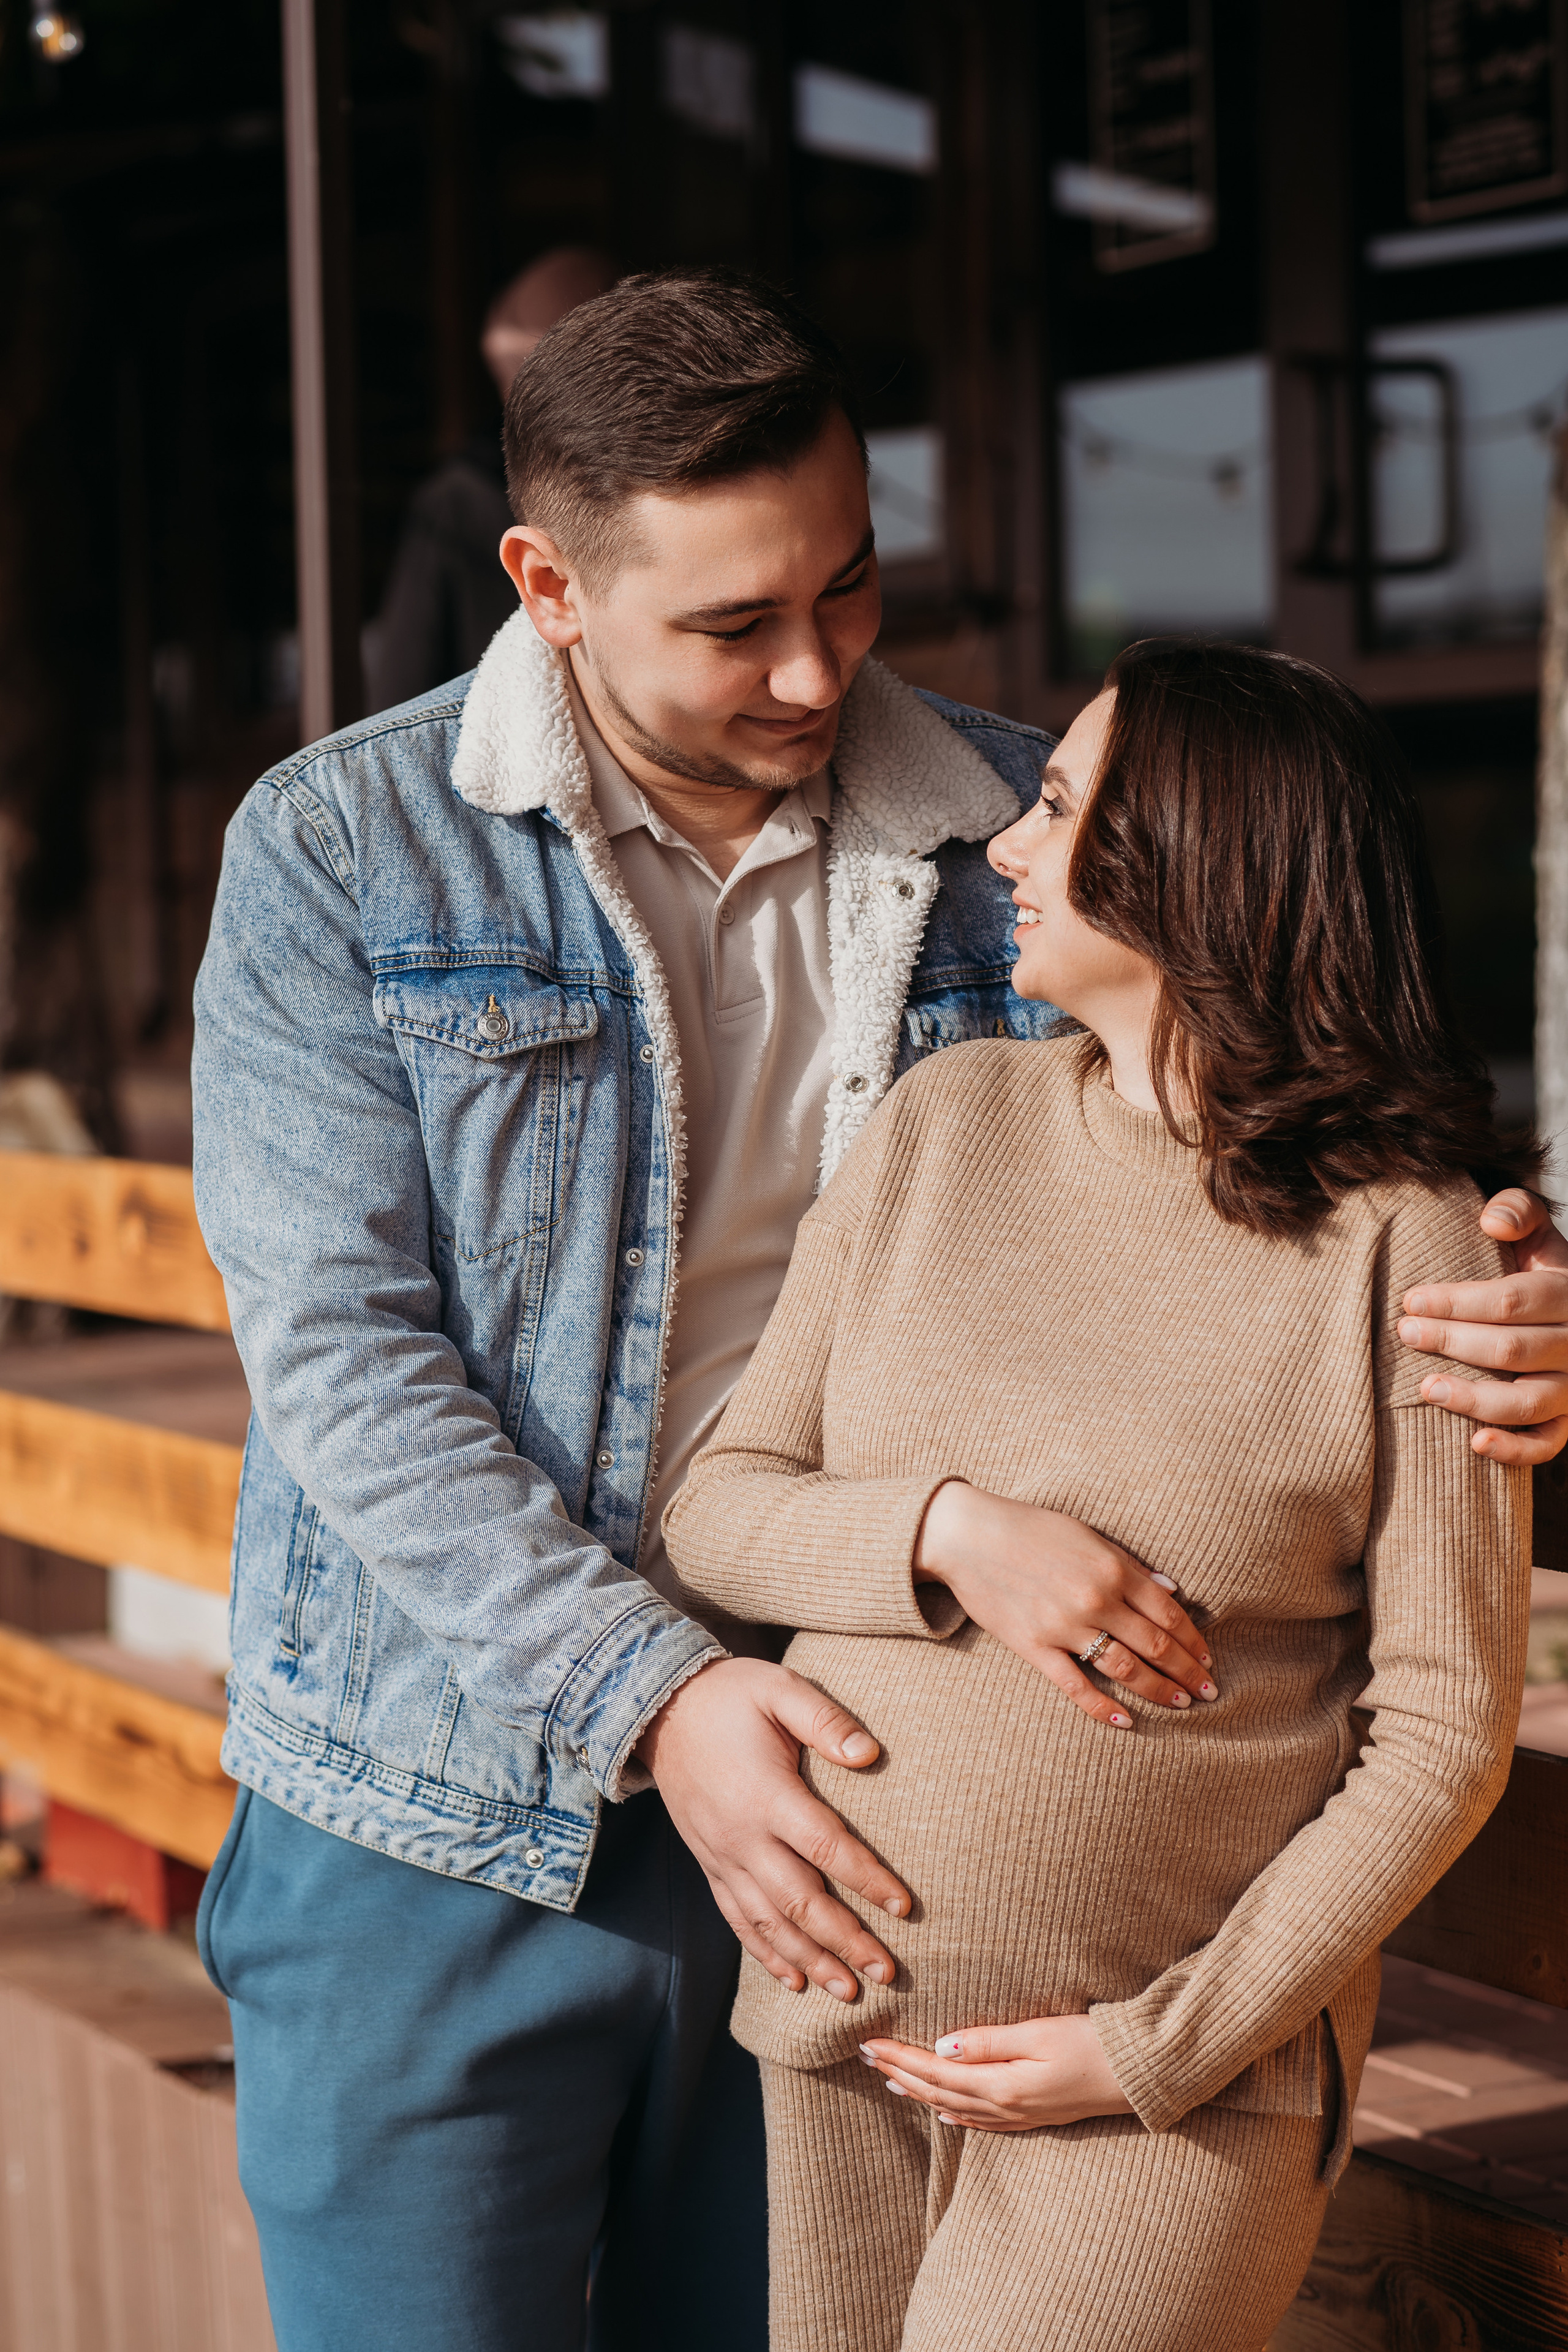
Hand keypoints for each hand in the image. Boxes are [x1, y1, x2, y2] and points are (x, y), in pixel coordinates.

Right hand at [635, 1656, 909, 2001]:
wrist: (659, 1709)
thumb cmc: (729, 1696)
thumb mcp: (778, 1689)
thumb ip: (825, 1720)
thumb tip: (871, 1753)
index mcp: (766, 1795)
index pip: (826, 1848)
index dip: (866, 1879)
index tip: (904, 1907)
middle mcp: (742, 1836)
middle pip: (800, 1901)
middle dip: (845, 1941)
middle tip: (887, 1972)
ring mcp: (722, 1856)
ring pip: (769, 1923)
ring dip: (811, 1960)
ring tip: (849, 1992)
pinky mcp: (709, 1863)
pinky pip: (737, 1919)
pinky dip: (765, 1954)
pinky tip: (793, 1979)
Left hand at [858, 2014, 1133, 2132]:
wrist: (1135, 2075)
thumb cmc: (1090, 2044)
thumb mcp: (1038, 2033)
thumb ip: (989, 2041)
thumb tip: (941, 2046)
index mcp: (1000, 2085)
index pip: (934, 2071)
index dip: (898, 2057)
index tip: (868, 2041)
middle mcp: (1004, 2107)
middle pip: (936, 2092)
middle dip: (898, 2073)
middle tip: (864, 2055)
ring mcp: (1018, 2116)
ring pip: (953, 2107)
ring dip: (918, 2092)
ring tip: (889, 2078)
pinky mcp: (1033, 2116)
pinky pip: (979, 2120)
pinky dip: (952, 2113)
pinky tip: (941, 2110)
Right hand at [914, 1481, 1216, 1728]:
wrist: (969, 1535)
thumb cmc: (1031, 1529)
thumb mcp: (1088, 1535)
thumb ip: (1130, 1565)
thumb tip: (1172, 1591)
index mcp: (1112, 1568)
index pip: (1169, 1614)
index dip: (1194, 1640)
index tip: (1209, 1659)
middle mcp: (1095, 1599)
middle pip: (1156, 1645)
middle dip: (1188, 1672)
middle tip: (1209, 1691)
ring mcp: (1063, 1626)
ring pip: (1125, 1669)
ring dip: (1159, 1690)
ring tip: (1181, 1704)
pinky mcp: (1034, 1648)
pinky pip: (1075, 1686)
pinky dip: (1103, 1707)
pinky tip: (1126, 1720)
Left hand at [1398, 1187, 1567, 1463]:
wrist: (1567, 1316)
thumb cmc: (1537, 1272)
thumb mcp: (1537, 1234)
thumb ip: (1518, 1211)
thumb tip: (1491, 1221)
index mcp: (1567, 1292)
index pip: (1511, 1300)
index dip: (1457, 1301)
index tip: (1410, 1299)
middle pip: (1512, 1349)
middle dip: (1452, 1341)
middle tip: (1405, 1334)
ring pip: (1527, 1401)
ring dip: (1474, 1398)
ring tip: (1425, 1388)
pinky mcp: (1567, 1422)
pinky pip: (1546, 1444)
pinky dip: (1513, 1449)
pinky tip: (1474, 1442)